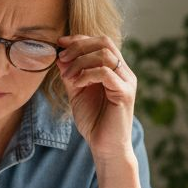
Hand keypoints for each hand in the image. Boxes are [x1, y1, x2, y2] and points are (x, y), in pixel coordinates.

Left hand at [57, 34, 137, 163]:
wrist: (105, 148)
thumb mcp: (77, 93)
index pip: (101, 42)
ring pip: (105, 55)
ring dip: (81, 61)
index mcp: (115, 70)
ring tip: (68, 76)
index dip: (79, 39)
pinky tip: (76, 84)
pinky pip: (106, 73)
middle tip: (62, 58)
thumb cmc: (94, 122)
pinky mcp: (125, 93)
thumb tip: (60, 56)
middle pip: (104, 42)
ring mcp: (127, 82)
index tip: (60, 43)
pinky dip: (87, 74)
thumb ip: (71, 74)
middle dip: (79, 46)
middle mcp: (124, 73)